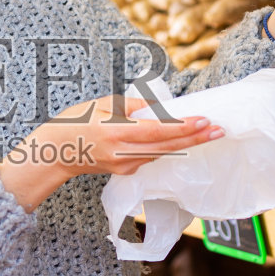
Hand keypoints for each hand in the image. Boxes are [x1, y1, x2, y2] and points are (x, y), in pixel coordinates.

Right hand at [0, 94, 222, 211]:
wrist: (55, 152)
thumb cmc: (74, 122)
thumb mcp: (101, 104)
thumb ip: (131, 105)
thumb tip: (158, 107)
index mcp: (116, 133)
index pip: (157, 130)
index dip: (182, 127)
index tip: (204, 120)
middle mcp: (123, 153)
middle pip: (166, 147)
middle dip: (195, 138)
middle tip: (219, 130)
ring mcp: (125, 165)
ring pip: (162, 153)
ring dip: (186, 144)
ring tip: (209, 133)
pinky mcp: (125, 171)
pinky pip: (152, 157)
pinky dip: (169, 148)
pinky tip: (184, 141)